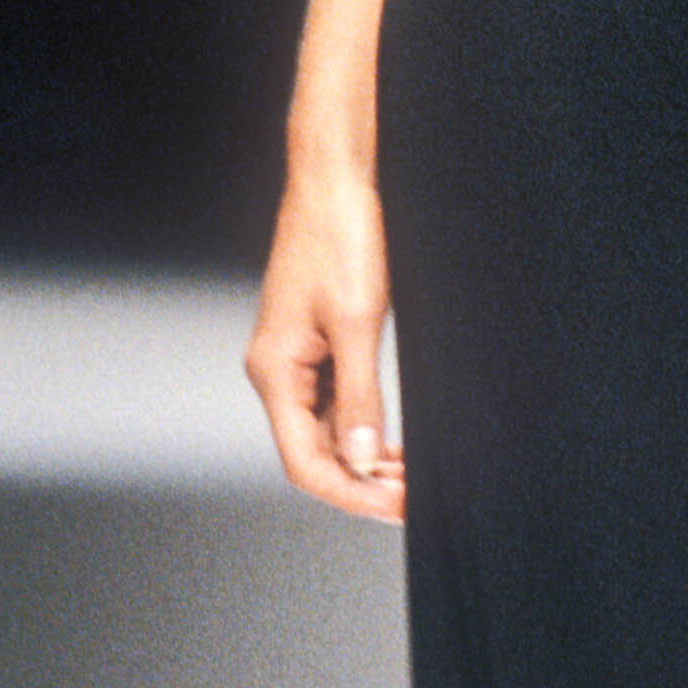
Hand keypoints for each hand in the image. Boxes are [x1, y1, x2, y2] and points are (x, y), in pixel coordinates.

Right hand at [247, 158, 406, 522]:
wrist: (334, 182)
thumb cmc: (340, 238)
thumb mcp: (358, 322)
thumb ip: (359, 396)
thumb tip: (361, 458)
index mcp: (274, 370)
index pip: (303, 462)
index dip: (350, 493)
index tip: (396, 506)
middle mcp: (276, 370)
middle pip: (312, 452)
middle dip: (361, 481)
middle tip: (413, 496)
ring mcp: (294, 359)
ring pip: (324, 431)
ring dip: (364, 458)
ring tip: (410, 474)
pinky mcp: (313, 345)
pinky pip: (333, 402)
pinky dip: (362, 426)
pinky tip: (393, 440)